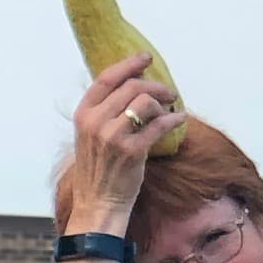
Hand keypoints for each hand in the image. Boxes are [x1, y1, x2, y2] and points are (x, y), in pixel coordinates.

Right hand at [58, 53, 175, 232]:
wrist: (98, 204)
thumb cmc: (98, 171)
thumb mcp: (91, 136)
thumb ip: (104, 112)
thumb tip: (133, 87)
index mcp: (83, 115)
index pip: (106, 78)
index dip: (128, 64)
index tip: (146, 58)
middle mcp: (95, 122)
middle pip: (131, 87)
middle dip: (156, 86)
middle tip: (169, 92)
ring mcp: (112, 136)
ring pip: (145, 102)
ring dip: (163, 103)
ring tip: (170, 110)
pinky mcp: (131, 151)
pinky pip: (159, 125)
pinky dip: (173, 120)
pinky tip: (179, 120)